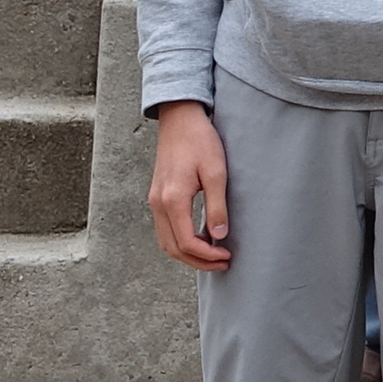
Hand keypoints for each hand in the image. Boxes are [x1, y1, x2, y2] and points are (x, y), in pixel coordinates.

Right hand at [148, 99, 232, 269]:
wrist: (180, 119)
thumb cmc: (200, 141)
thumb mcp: (216, 171)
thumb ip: (216, 205)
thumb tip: (219, 235)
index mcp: (172, 200)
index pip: (186, 242)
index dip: (207, 256)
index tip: (227, 256)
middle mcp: (158, 204)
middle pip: (173, 248)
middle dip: (197, 261)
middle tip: (223, 262)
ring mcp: (155, 201)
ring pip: (166, 241)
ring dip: (188, 253)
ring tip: (213, 255)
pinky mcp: (157, 196)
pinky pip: (165, 229)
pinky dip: (180, 240)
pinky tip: (200, 238)